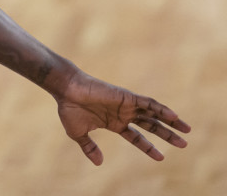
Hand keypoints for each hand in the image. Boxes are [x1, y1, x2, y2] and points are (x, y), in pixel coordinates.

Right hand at [55, 72, 189, 164]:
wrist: (66, 90)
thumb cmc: (69, 109)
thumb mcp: (79, 134)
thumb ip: (89, 147)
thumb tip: (98, 163)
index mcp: (114, 123)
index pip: (136, 137)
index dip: (148, 147)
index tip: (161, 157)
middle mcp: (123, 114)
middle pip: (151, 125)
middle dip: (167, 135)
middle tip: (184, 144)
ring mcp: (126, 105)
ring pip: (154, 114)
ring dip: (170, 122)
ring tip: (187, 130)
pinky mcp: (127, 97)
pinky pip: (148, 103)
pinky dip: (160, 109)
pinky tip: (173, 116)